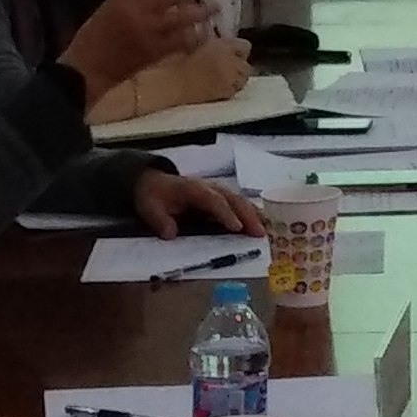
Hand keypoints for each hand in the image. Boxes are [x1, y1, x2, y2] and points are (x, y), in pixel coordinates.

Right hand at [58, 0, 228, 108]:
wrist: (88, 67)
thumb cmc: (95, 34)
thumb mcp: (113, 5)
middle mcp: (140, 11)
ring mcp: (150, 32)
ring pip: (183, 18)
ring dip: (202, 12)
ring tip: (216, 6)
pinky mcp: (156, 52)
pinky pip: (181, 42)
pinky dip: (193, 38)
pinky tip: (202, 35)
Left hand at [133, 172, 264, 239]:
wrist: (154, 182)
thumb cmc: (154, 196)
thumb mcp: (149, 208)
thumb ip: (159, 220)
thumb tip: (171, 234)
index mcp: (192, 189)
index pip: (212, 200)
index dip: (225, 213)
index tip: (237, 227)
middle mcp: (209, 188)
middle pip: (232, 199)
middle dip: (248, 216)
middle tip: (260, 233)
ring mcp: (217, 192)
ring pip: (240, 201)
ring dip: (254, 215)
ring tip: (267, 231)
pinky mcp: (221, 198)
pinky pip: (240, 205)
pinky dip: (253, 213)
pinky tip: (264, 225)